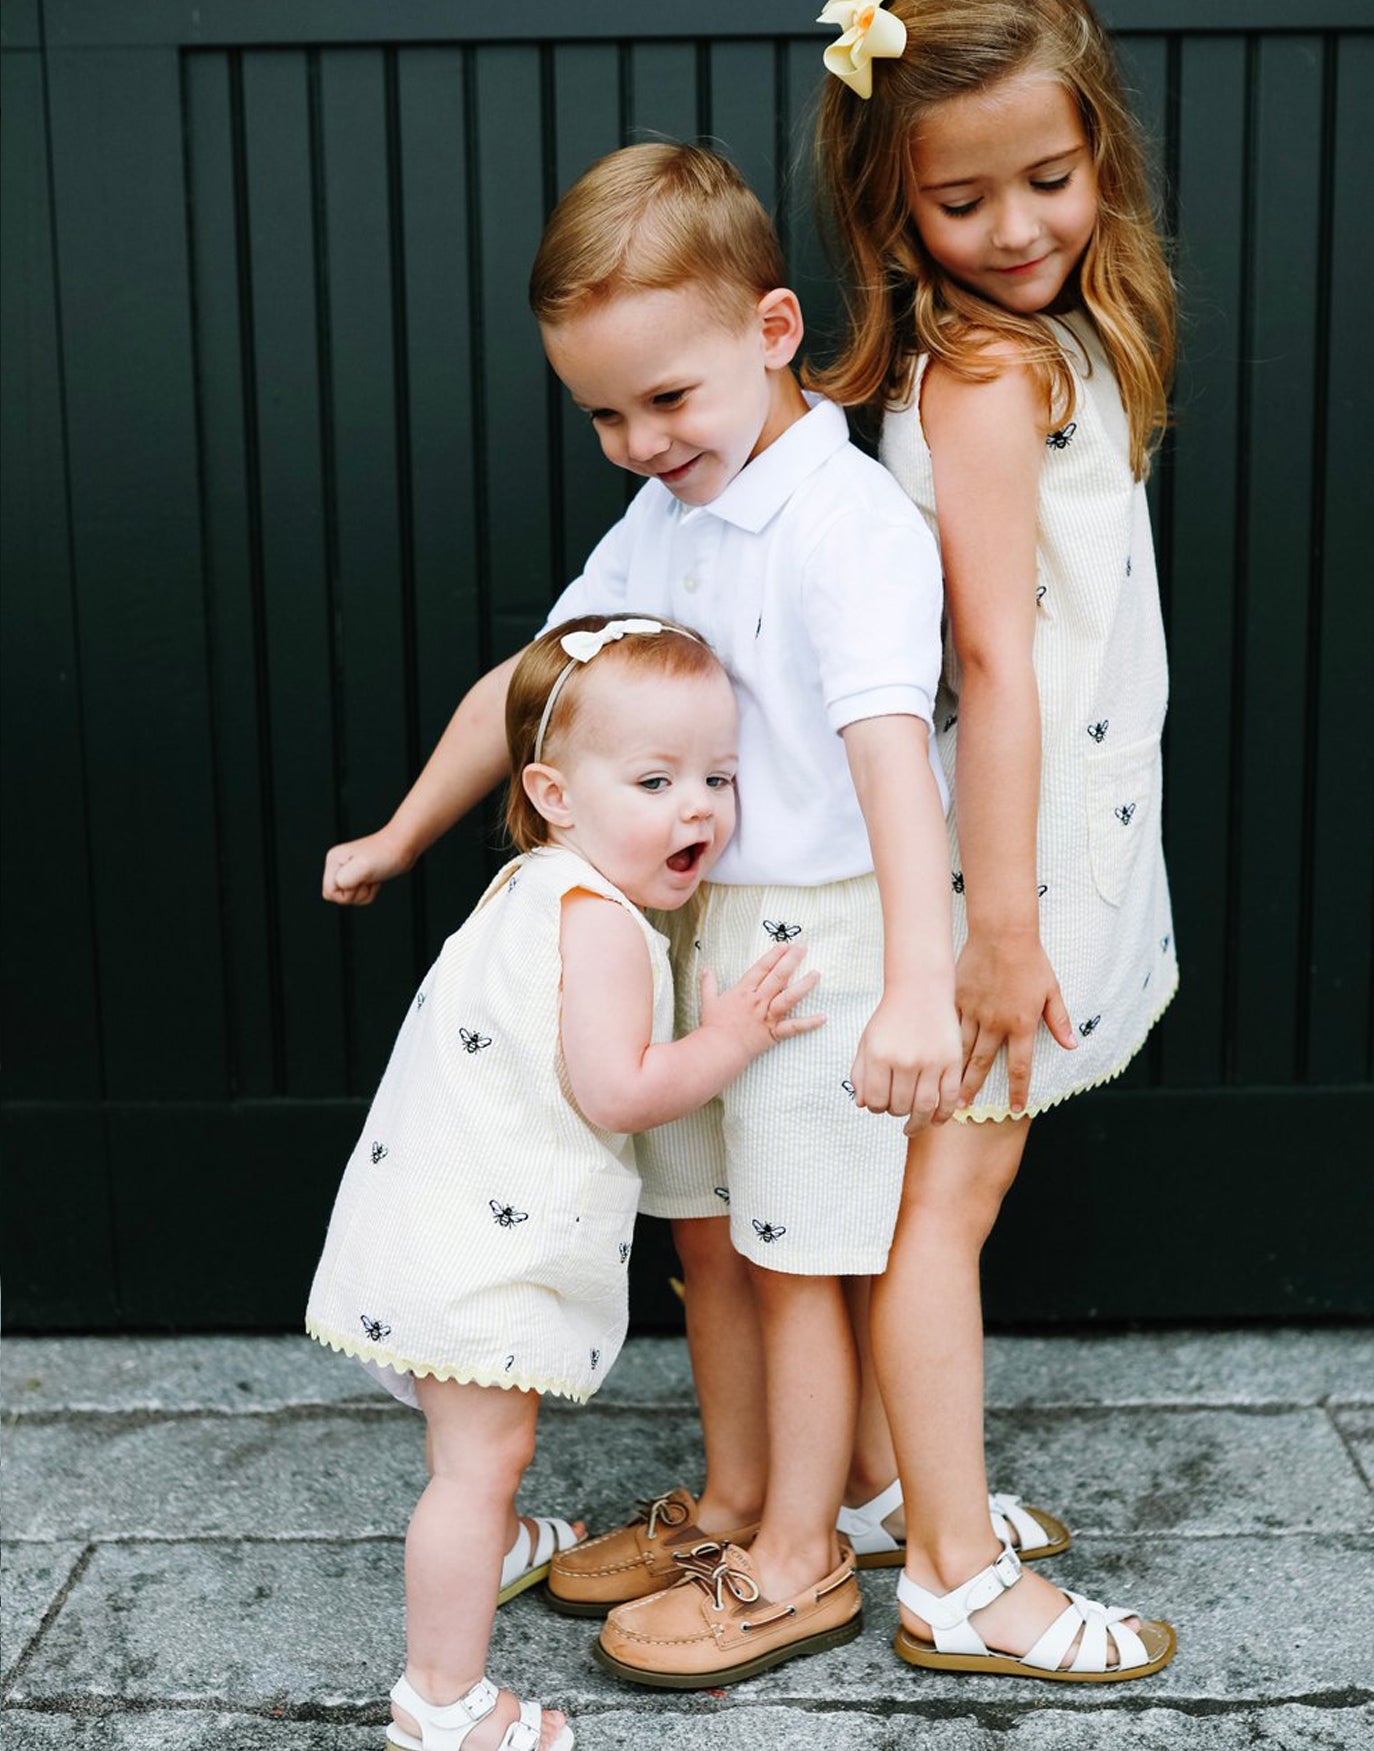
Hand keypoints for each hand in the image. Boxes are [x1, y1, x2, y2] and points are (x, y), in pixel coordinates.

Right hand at [321, 827, 414, 905]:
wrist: (404, 847)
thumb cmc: (387, 854)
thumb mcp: (364, 867)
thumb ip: (346, 879)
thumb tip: (339, 886)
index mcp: (333, 860)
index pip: (329, 892)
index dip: (347, 893)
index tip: (361, 880)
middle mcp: (337, 865)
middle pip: (337, 897)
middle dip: (355, 894)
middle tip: (367, 879)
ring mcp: (348, 871)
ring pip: (348, 898)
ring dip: (364, 893)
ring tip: (373, 879)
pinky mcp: (358, 876)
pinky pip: (358, 895)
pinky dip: (369, 892)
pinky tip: (375, 880)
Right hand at [698, 941, 824, 1060]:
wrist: (718, 1049)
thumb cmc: (713, 1026)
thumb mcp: (708, 1001)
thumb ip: (708, 984)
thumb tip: (706, 969)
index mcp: (743, 991)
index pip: (761, 968)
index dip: (773, 955)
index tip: (784, 944)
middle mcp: (758, 1000)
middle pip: (778, 976)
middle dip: (791, 960)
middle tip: (803, 947)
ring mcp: (767, 1016)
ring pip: (789, 997)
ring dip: (804, 985)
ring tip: (817, 974)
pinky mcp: (773, 1033)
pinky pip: (794, 1027)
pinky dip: (809, 1023)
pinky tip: (823, 1017)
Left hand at [849, 990, 962, 1132]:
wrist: (920, 991)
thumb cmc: (890, 1018)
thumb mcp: (867, 1041)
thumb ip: (859, 1073)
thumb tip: (862, 1105)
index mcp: (879, 1056)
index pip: (875, 1101)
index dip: (875, 1107)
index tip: (879, 1104)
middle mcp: (905, 1060)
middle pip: (899, 1106)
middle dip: (895, 1112)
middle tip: (896, 1106)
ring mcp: (931, 1062)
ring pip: (924, 1107)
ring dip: (918, 1121)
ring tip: (913, 1124)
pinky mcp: (952, 1061)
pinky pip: (949, 1098)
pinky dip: (943, 1115)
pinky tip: (935, 1120)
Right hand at [955, 931, 1075, 1111]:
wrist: (1002, 935)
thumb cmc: (1030, 961)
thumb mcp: (1052, 991)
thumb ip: (1060, 1021)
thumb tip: (1072, 1045)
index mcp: (1022, 1024)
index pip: (1019, 1066)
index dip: (1017, 1089)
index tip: (1014, 1107)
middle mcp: (995, 1023)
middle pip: (982, 1063)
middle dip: (972, 1087)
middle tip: (960, 1107)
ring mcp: (973, 1011)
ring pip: (961, 1048)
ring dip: (954, 1070)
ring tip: (944, 1088)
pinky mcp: (957, 999)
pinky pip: (949, 1025)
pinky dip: (943, 1041)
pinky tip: (934, 1054)